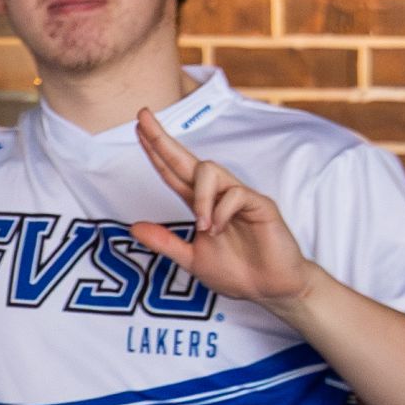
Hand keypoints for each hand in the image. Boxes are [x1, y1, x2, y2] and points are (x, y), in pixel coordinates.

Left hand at [130, 113, 315, 307]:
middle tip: (142, 116)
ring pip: (210, 171)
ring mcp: (240, 197)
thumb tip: (132, 227)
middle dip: (162, 139)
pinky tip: (220, 230)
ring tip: (203, 228)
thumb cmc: (237, 272)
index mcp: (201, 205)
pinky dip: (221, 213)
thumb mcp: (191, 260)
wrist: (271, 288)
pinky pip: (235, 194)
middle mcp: (218, 195)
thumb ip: (165, 243)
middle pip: (186, 160)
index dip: (155, 153)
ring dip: (200, 198)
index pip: (173, 173)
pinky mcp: (260, 204)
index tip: (138, 129)